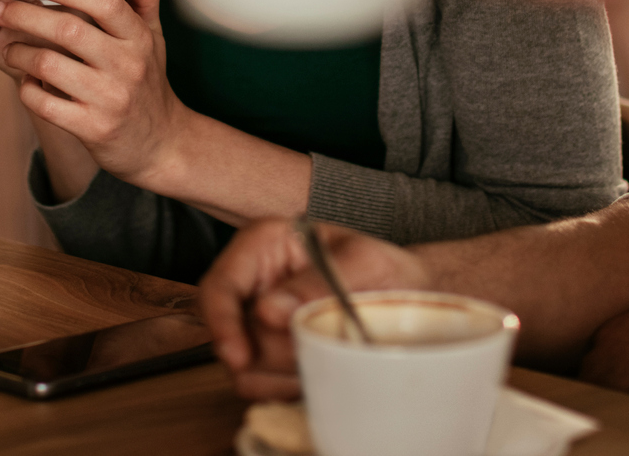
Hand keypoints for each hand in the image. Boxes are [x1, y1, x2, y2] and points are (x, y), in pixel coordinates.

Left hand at [0, 0, 176, 185]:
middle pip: (68, 30)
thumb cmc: (148, 83)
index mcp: (138, 38)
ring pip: (49, 66)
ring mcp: (110, 99)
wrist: (160, 145)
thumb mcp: (152, 39)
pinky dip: (27, 89)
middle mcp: (127, 66)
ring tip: (7, 47)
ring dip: (19, 53)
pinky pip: (46, 104)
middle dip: (24, 15)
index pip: (104, 2)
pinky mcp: (93, 129)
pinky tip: (25, 81)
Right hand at [200, 219, 430, 400]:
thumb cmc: (385, 270)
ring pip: (243, 366)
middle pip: (232, 333)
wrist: (408, 300)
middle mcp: (253, 282)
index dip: (222, 322)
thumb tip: (269, 311)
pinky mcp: (266, 354)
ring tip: (326, 352)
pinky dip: (288, 386)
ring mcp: (256, 322)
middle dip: (274, 352)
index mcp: (265, 243)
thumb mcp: (363, 263)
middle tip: (319, 346)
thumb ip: (318, 282)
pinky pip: (260, 385)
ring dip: (284, 371)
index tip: (240, 357)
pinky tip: (318, 368)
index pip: (219, 285)